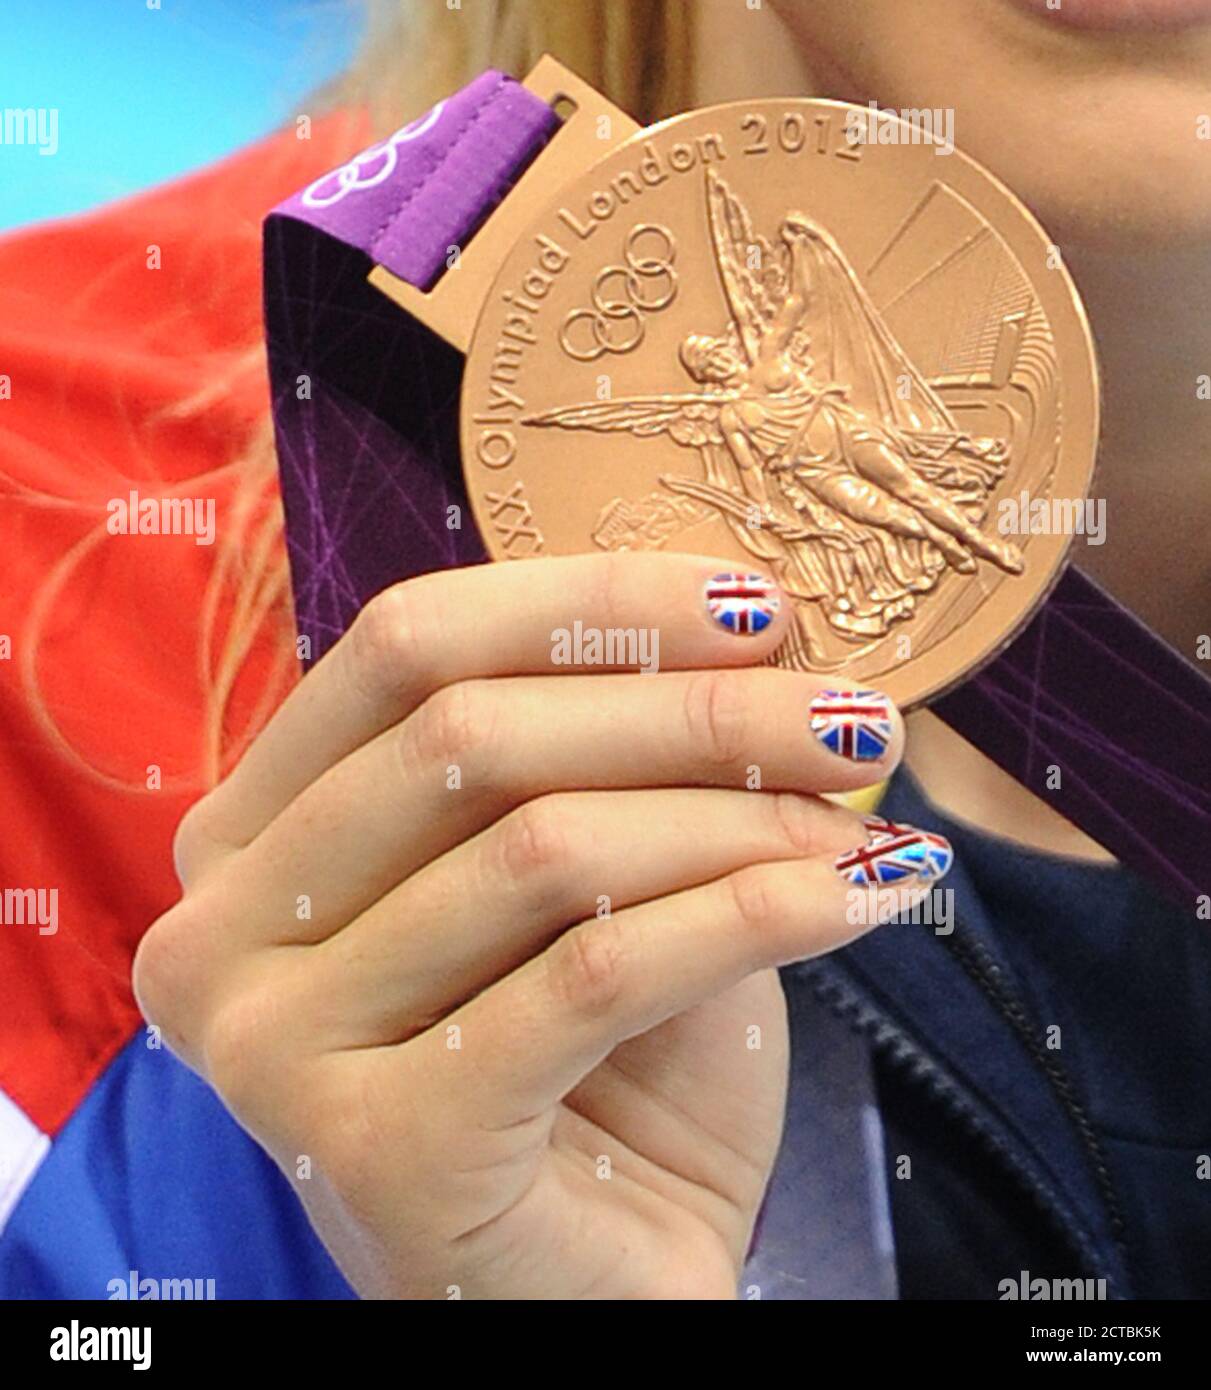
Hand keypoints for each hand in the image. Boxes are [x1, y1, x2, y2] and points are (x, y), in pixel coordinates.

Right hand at [133, 552, 912, 1298]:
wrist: (598, 1285)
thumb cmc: (596, 1070)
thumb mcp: (596, 876)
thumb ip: (620, 758)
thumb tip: (752, 638)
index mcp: (256, 832)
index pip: (405, 649)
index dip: (585, 606)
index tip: (754, 606)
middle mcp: (223, 930)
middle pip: (471, 739)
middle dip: (691, 711)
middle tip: (852, 719)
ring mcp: (273, 1046)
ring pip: (541, 849)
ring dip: (737, 818)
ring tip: (862, 822)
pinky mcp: (373, 1148)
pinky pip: (593, 973)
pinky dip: (745, 914)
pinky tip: (857, 895)